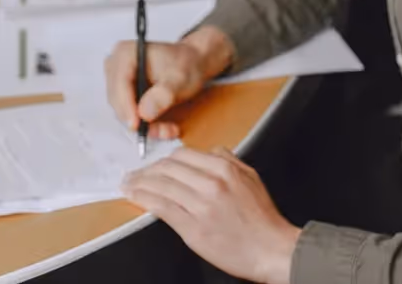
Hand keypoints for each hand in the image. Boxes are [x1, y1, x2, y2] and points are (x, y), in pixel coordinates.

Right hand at [104, 26, 234, 138]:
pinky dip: (146, 124)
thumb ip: (163, 95)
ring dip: (145, 125)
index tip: (137, 125)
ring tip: (168, 129)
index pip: (119, 83)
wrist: (193, 63)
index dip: (126, 106)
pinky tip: (164, 125)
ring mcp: (118, 79)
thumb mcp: (180, 79)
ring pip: (123, 111)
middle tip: (163, 131)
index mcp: (127, 53)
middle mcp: (117, 65)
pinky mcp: (124, 92)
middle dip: (139, 120)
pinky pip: (129, 114)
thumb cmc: (186, 64)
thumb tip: (144, 113)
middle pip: (118, 100)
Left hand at [123, 147, 299, 283]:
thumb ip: (228, 160)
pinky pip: (162, 207)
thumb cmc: (263, 218)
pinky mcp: (193, 229)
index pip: (181, 155)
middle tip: (134, 174)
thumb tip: (209, 151)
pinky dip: (145, 199)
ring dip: (139, 183)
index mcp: (224, 169)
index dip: (162, 160)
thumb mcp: (250, 177)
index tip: (152, 165)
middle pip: (167, 168)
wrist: (274, 250)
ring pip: (161, 186)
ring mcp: (201, 206)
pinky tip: (135, 197)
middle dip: (146, 170)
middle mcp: (211, 183)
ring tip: (128, 184)